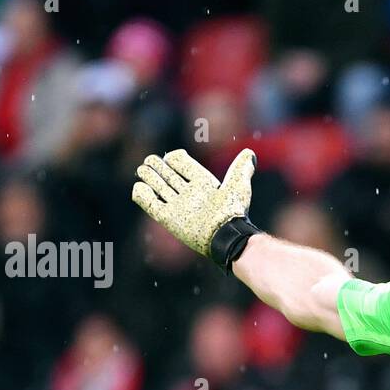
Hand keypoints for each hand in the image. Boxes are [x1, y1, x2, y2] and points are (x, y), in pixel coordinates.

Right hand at [131, 148, 257, 265]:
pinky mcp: (168, 218)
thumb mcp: (238, 187)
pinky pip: (151, 205)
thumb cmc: (232, 211)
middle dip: (158, 167)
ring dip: (150, 177)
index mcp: (202, 184)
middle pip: (169, 176)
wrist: (224, 235)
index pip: (184, 165)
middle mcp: (189, 194)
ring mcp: (177, 206)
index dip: (176, 159)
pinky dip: (143, 195)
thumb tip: (249, 153)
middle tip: (149, 161)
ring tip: (142, 169)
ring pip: (159, 188)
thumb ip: (241, 168)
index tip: (173, 157)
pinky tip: (140, 187)